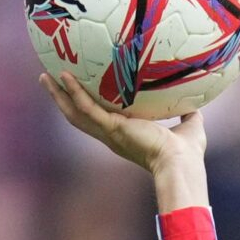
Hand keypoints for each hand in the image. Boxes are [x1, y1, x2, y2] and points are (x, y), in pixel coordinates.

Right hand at [39, 71, 205, 175]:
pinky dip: (74, 92)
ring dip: (58, 95)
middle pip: (79, 116)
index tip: (80, 92)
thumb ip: (187, 112)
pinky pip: (87, 107)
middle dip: (63, 99)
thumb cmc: (187, 152)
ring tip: (45, 77)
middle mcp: (113, 136)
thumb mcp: (188, 124)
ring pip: (75, 113)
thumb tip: (194, 101)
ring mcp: (110, 133)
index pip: (101, 120)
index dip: (88, 106)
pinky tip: (64, 76)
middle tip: (49, 80)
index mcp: (126, 136)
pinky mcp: (112, 128)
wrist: (182, 162)